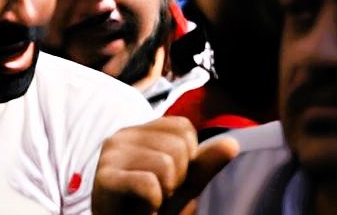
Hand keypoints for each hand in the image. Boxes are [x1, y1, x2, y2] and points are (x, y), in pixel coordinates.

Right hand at [91, 117, 240, 214]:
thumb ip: (205, 164)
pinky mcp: (103, 178)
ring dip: (163, 193)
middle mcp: (122, 136)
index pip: (183, 128)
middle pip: (177, 147)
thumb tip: (232, 144)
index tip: (164, 179)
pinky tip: (139, 210)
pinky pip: (148, 184)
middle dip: (176, 178)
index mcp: (141, 130)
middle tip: (154, 194)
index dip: (186, 159)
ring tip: (146, 201)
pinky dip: (152, 203)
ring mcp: (110, 155)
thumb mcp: (185, 183)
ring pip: (165, 165)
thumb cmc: (151, 205)